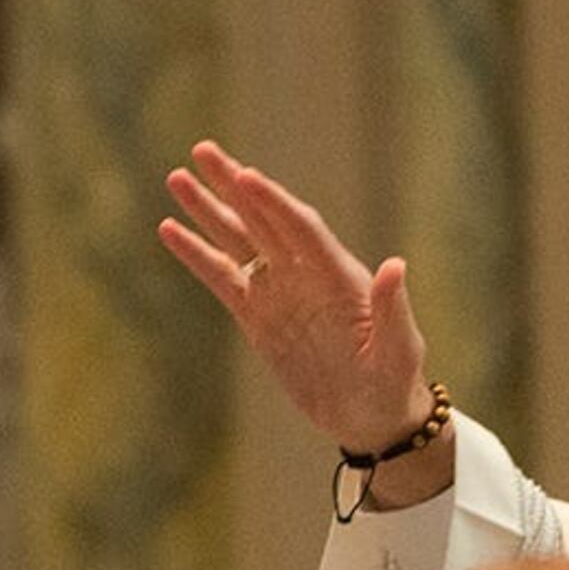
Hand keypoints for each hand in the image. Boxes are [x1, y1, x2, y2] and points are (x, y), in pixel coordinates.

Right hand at [158, 144, 447, 475]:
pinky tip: (170, 229)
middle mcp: (306, 274)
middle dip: (233, 186)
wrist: (372, 418)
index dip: (273, 203)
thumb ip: (392, 309)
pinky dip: (197, 255)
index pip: (300, 228)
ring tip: (177, 178)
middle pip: (263, 220)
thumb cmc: (394, 383)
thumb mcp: (398, 349)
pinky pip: (222, 279)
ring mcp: (280, 293)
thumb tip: (396, 265)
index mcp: (339, 275)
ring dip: (209, 210)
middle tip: (202, 151)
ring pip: (238, 242)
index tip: (245, 177)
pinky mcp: (258, 317)